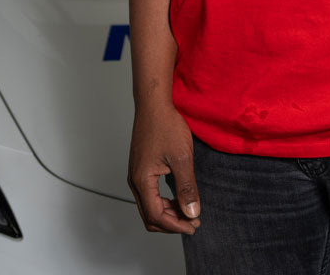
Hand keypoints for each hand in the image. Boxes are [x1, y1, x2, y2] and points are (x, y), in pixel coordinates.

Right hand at [128, 101, 200, 233]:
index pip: (156, 216)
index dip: (176, 225)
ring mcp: (137, 175)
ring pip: (149, 206)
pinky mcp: (141, 169)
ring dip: (168, 213)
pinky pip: (150, 195)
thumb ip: (186, 187)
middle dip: (172, 223)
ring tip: (189, 211)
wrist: (154, 104)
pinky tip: (179, 197)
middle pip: (150, 216)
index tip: (193, 225)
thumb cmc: (165, 125)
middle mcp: (135, 181)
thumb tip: (192, 212)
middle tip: (193, 222)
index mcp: (142, 181)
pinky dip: (164, 202)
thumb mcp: (182, 158)